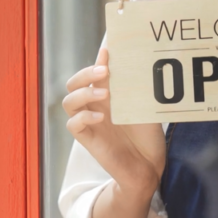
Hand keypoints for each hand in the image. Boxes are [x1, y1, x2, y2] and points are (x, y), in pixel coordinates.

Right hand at [63, 47, 166, 203]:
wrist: (148, 165)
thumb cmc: (148, 135)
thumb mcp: (144, 106)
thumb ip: (136, 88)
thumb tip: (137, 63)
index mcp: (106, 94)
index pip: (94, 72)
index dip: (97, 60)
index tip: (107, 51)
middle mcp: (94, 105)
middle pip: (73, 83)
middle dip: (85, 73)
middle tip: (104, 71)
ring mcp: (89, 121)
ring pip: (69, 101)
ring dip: (83, 93)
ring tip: (104, 93)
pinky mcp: (88, 139)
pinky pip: (73, 125)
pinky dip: (83, 117)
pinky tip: (100, 117)